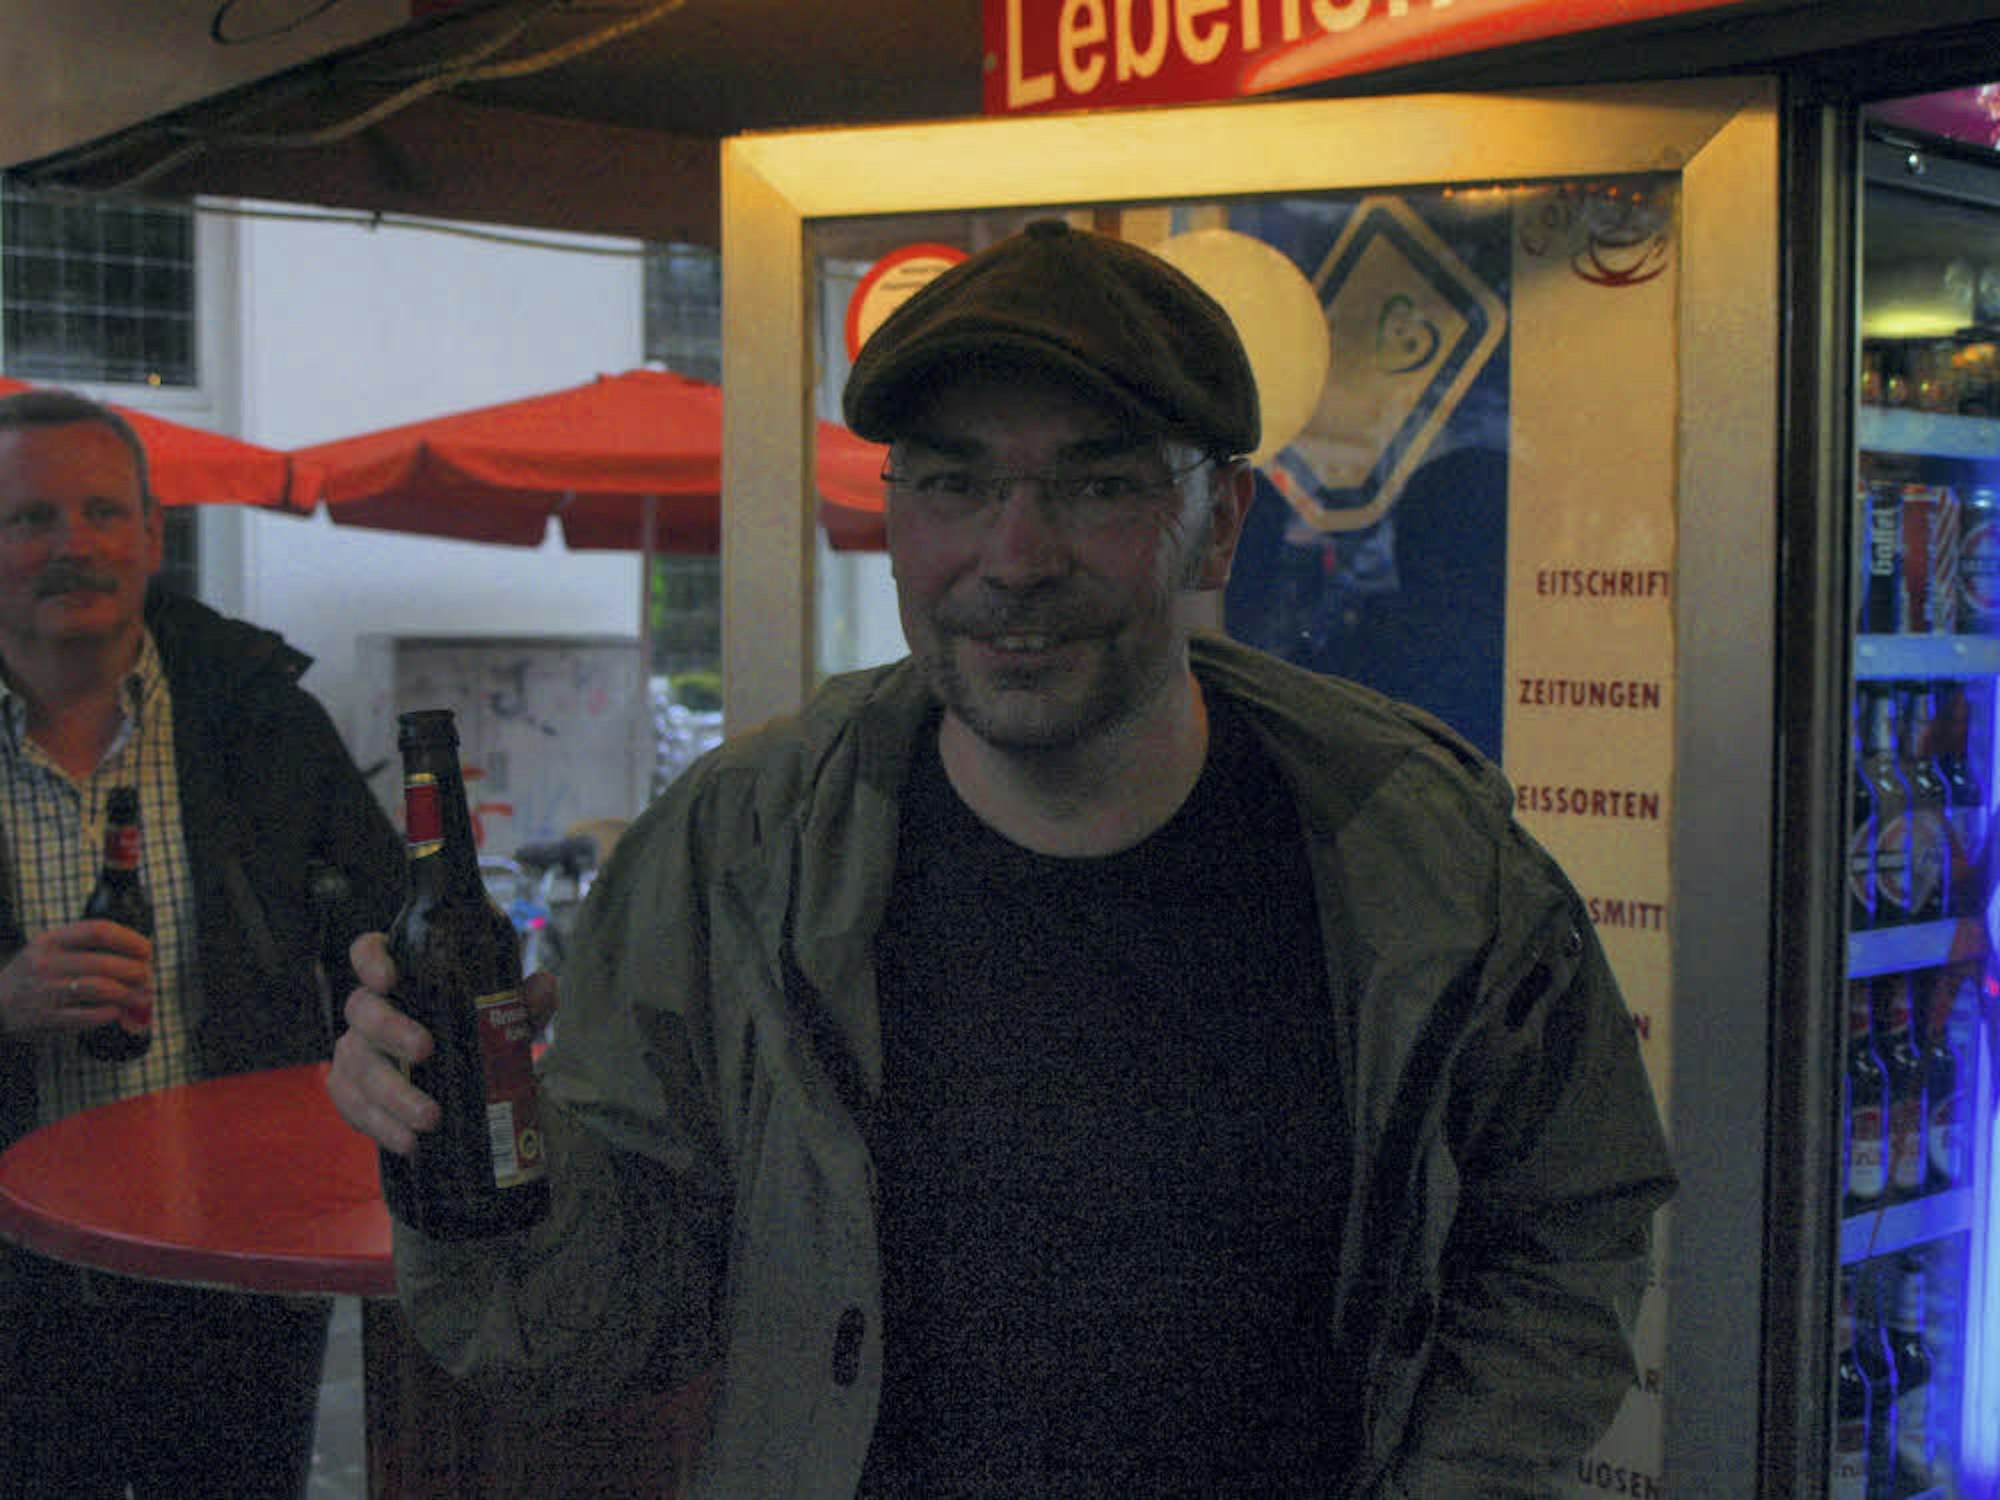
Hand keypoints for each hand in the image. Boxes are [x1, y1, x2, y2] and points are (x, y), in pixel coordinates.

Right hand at [0, 920, 152, 1038]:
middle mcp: (46, 963)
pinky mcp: (47, 1017)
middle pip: (103, 962)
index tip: (147, 949)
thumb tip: (142, 956)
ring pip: (100, 988)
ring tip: (142, 996)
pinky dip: (110, 1013)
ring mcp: (45, 991)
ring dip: (128, 993)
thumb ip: (89, 947)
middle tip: (147, 976)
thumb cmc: (37, 973)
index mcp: (50, 940)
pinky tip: (118, 1010)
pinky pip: (89, 1015)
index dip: (129, 939)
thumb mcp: (52, 949)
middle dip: (134, 970)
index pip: (97, 931)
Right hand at [326, 932, 558, 1155]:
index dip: (370, 960)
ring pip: (355, 1065)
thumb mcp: (502, 1016)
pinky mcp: (352, 1092)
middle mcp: (370, 1009)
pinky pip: (352, 1107)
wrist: (460, 1083)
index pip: (369, 951)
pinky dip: (379, 1126)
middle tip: (426, 1052)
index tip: (390, 979)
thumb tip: (544, 985)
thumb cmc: (474, 1032)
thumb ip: (522, 1001)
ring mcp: (356, 1051)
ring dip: (391, 1094)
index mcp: (400, 977)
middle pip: (361, 1009)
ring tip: (430, 1119)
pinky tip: (408, 1142)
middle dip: (391, 1031)